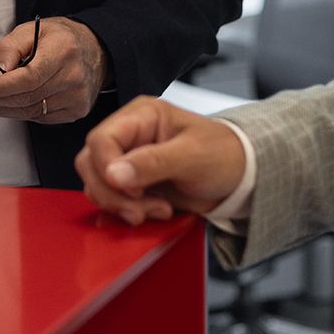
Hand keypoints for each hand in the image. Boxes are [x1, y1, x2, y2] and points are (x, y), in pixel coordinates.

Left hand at [0, 16, 107, 123]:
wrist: (96, 50)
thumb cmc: (61, 37)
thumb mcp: (33, 28)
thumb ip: (11, 46)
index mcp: (63, 53)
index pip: (25, 78)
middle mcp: (73, 79)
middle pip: (24, 98)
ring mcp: (76, 98)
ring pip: (28, 111)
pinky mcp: (75, 111)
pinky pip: (38, 116)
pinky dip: (16, 111)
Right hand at [73, 96, 246, 224]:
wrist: (242, 178)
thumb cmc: (224, 154)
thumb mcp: (192, 156)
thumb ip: (153, 163)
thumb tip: (113, 173)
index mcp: (140, 116)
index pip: (101, 140)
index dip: (108, 169)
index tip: (133, 191)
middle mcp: (129, 136)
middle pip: (91, 164)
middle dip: (113, 194)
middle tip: (142, 210)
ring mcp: (128, 161)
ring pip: (97, 184)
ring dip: (121, 206)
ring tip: (158, 210)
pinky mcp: (132, 185)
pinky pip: (110, 200)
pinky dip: (123, 213)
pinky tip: (147, 216)